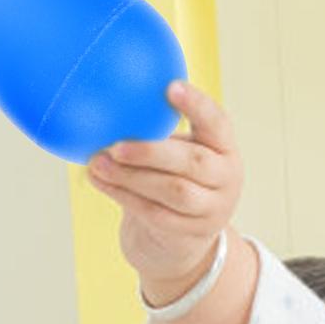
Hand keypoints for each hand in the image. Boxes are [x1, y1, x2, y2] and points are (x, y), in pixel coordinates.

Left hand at [85, 80, 243, 299]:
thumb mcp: (178, 153)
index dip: (197, 105)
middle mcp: (227, 177)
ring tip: (98, 164)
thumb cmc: (175, 178)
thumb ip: (157, 131)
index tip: (170, 87)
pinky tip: (101, 181)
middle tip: (115, 146)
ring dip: (132, 177)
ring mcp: (213, 208)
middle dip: (151, 152)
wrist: (183, 236)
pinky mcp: (192, 232)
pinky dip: (125, 196)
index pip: (217, 122)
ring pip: (174, 190)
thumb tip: (106, 98)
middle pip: (193, 161)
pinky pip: (156, 213)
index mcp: (224, 147)